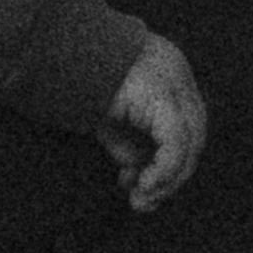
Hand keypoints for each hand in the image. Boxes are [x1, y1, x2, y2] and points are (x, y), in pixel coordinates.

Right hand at [96, 33, 205, 212]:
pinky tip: (142, 186)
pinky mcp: (163, 94)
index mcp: (169, 72)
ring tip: (140, 200)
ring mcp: (174, 80)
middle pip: (192, 137)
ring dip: (166, 180)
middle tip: (141, 201)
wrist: (60, 51)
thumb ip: (132, 142)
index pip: (185, 125)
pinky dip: (163, 171)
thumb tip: (141, 175)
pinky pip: (175, 143)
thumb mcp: (113, 119)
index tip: (138, 184)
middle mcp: (178, 72)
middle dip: (169, 177)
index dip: (168, 162)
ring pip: (189, 143)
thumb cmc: (81, 81)